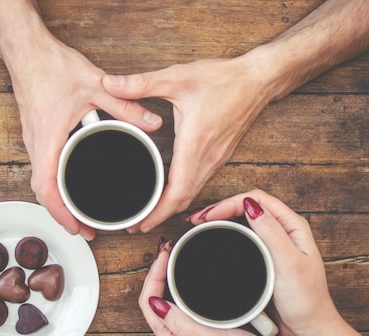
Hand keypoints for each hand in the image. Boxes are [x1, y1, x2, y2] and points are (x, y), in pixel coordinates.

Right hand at [3, 25, 162, 239]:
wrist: (26, 49)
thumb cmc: (52, 66)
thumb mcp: (95, 85)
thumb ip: (126, 105)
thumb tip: (152, 123)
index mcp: (47, 138)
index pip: (46, 187)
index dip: (59, 212)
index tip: (76, 228)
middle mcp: (36, 144)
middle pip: (41, 192)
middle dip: (61, 215)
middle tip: (84, 230)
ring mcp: (33, 140)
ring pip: (41, 181)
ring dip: (57, 201)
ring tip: (78, 214)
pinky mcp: (35, 133)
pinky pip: (42, 167)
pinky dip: (54, 184)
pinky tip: (70, 185)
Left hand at [104, 51, 276, 233]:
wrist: (258, 80)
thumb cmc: (223, 79)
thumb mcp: (178, 76)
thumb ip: (141, 83)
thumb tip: (110, 83)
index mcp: (195, 143)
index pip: (177, 191)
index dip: (159, 212)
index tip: (142, 223)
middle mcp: (208, 157)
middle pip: (184, 200)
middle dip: (161, 216)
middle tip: (137, 225)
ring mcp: (216, 159)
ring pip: (193, 193)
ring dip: (173, 207)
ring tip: (150, 213)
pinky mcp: (220, 156)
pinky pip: (200, 182)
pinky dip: (184, 194)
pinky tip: (171, 192)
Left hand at [139, 240, 312, 335]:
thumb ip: (182, 325)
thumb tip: (155, 303)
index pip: (149, 302)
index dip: (153, 276)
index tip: (164, 255)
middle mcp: (180, 332)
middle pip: (158, 294)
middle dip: (159, 269)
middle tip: (170, 246)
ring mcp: (195, 326)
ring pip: (175, 293)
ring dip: (173, 271)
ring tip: (178, 251)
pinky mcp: (211, 320)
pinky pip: (195, 295)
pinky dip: (192, 278)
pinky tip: (200, 267)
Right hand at [185, 189, 340, 335]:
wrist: (309, 329)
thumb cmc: (306, 301)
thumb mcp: (289, 264)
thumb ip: (272, 232)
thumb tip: (250, 204)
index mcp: (293, 226)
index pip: (257, 200)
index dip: (229, 203)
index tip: (208, 216)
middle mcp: (285, 231)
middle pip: (248, 206)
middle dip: (221, 208)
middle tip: (197, 218)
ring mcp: (274, 244)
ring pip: (244, 221)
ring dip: (222, 219)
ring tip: (201, 225)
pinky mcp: (266, 258)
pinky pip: (243, 238)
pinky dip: (226, 234)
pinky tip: (215, 239)